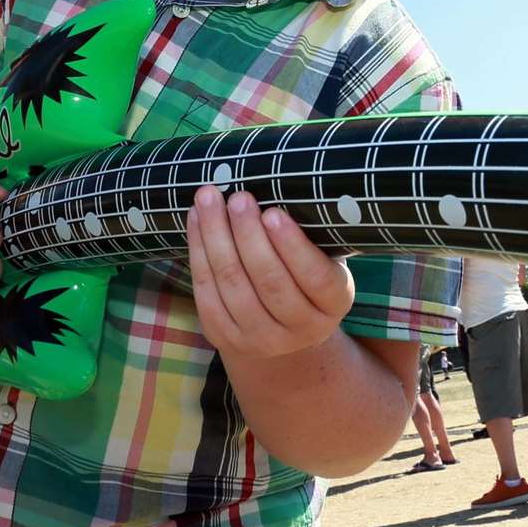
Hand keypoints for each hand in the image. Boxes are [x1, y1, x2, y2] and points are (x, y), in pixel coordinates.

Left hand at [186, 186, 352, 359]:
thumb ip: (310, 235)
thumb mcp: (322, 258)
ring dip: (216, 237)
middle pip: (269, 281)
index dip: (292, 246)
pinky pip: (206, 292)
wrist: (280, 329)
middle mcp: (301, 329)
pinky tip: (195, 220)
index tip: (273, 212)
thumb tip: (281, 187)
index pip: (315, 277)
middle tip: (238, 198)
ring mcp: (262, 339)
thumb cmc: (303, 274)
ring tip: (208, 199)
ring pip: (232, 285)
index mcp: (332, 305)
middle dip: (248, 235)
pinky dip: (197, 251)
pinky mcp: (225, 337)